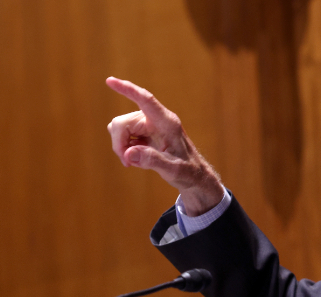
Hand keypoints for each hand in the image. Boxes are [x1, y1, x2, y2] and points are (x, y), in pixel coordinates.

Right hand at [106, 77, 224, 215]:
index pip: (146, 100)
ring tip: (134, 163)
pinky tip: (137, 158)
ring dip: (121, 146)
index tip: (110, 80)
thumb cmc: (188, 171)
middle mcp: (156, 119)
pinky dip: (124, 148)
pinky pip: (122, 135)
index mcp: (168, 123)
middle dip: (119, 143)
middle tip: (127, 163)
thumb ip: (152, 160)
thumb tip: (129, 154)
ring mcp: (148, 125)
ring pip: (119, 128)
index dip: (128, 90)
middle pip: (122, 123)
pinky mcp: (143, 132)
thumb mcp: (173, 170)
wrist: (193, 175)